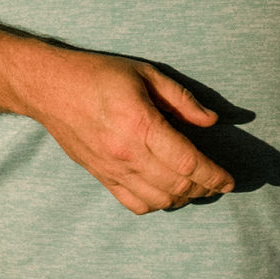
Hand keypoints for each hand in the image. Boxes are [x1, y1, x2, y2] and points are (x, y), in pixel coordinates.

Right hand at [26, 49, 233, 214]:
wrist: (50, 88)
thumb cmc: (99, 74)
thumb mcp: (145, 73)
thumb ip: (181, 99)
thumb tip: (211, 121)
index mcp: (141, 125)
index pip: (187, 163)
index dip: (213, 176)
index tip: (229, 180)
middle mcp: (127, 153)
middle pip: (177, 186)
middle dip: (204, 188)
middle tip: (217, 182)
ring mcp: (112, 169)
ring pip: (158, 201)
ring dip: (183, 199)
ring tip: (195, 187)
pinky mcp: (101, 176)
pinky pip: (134, 204)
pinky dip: (156, 205)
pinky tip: (166, 192)